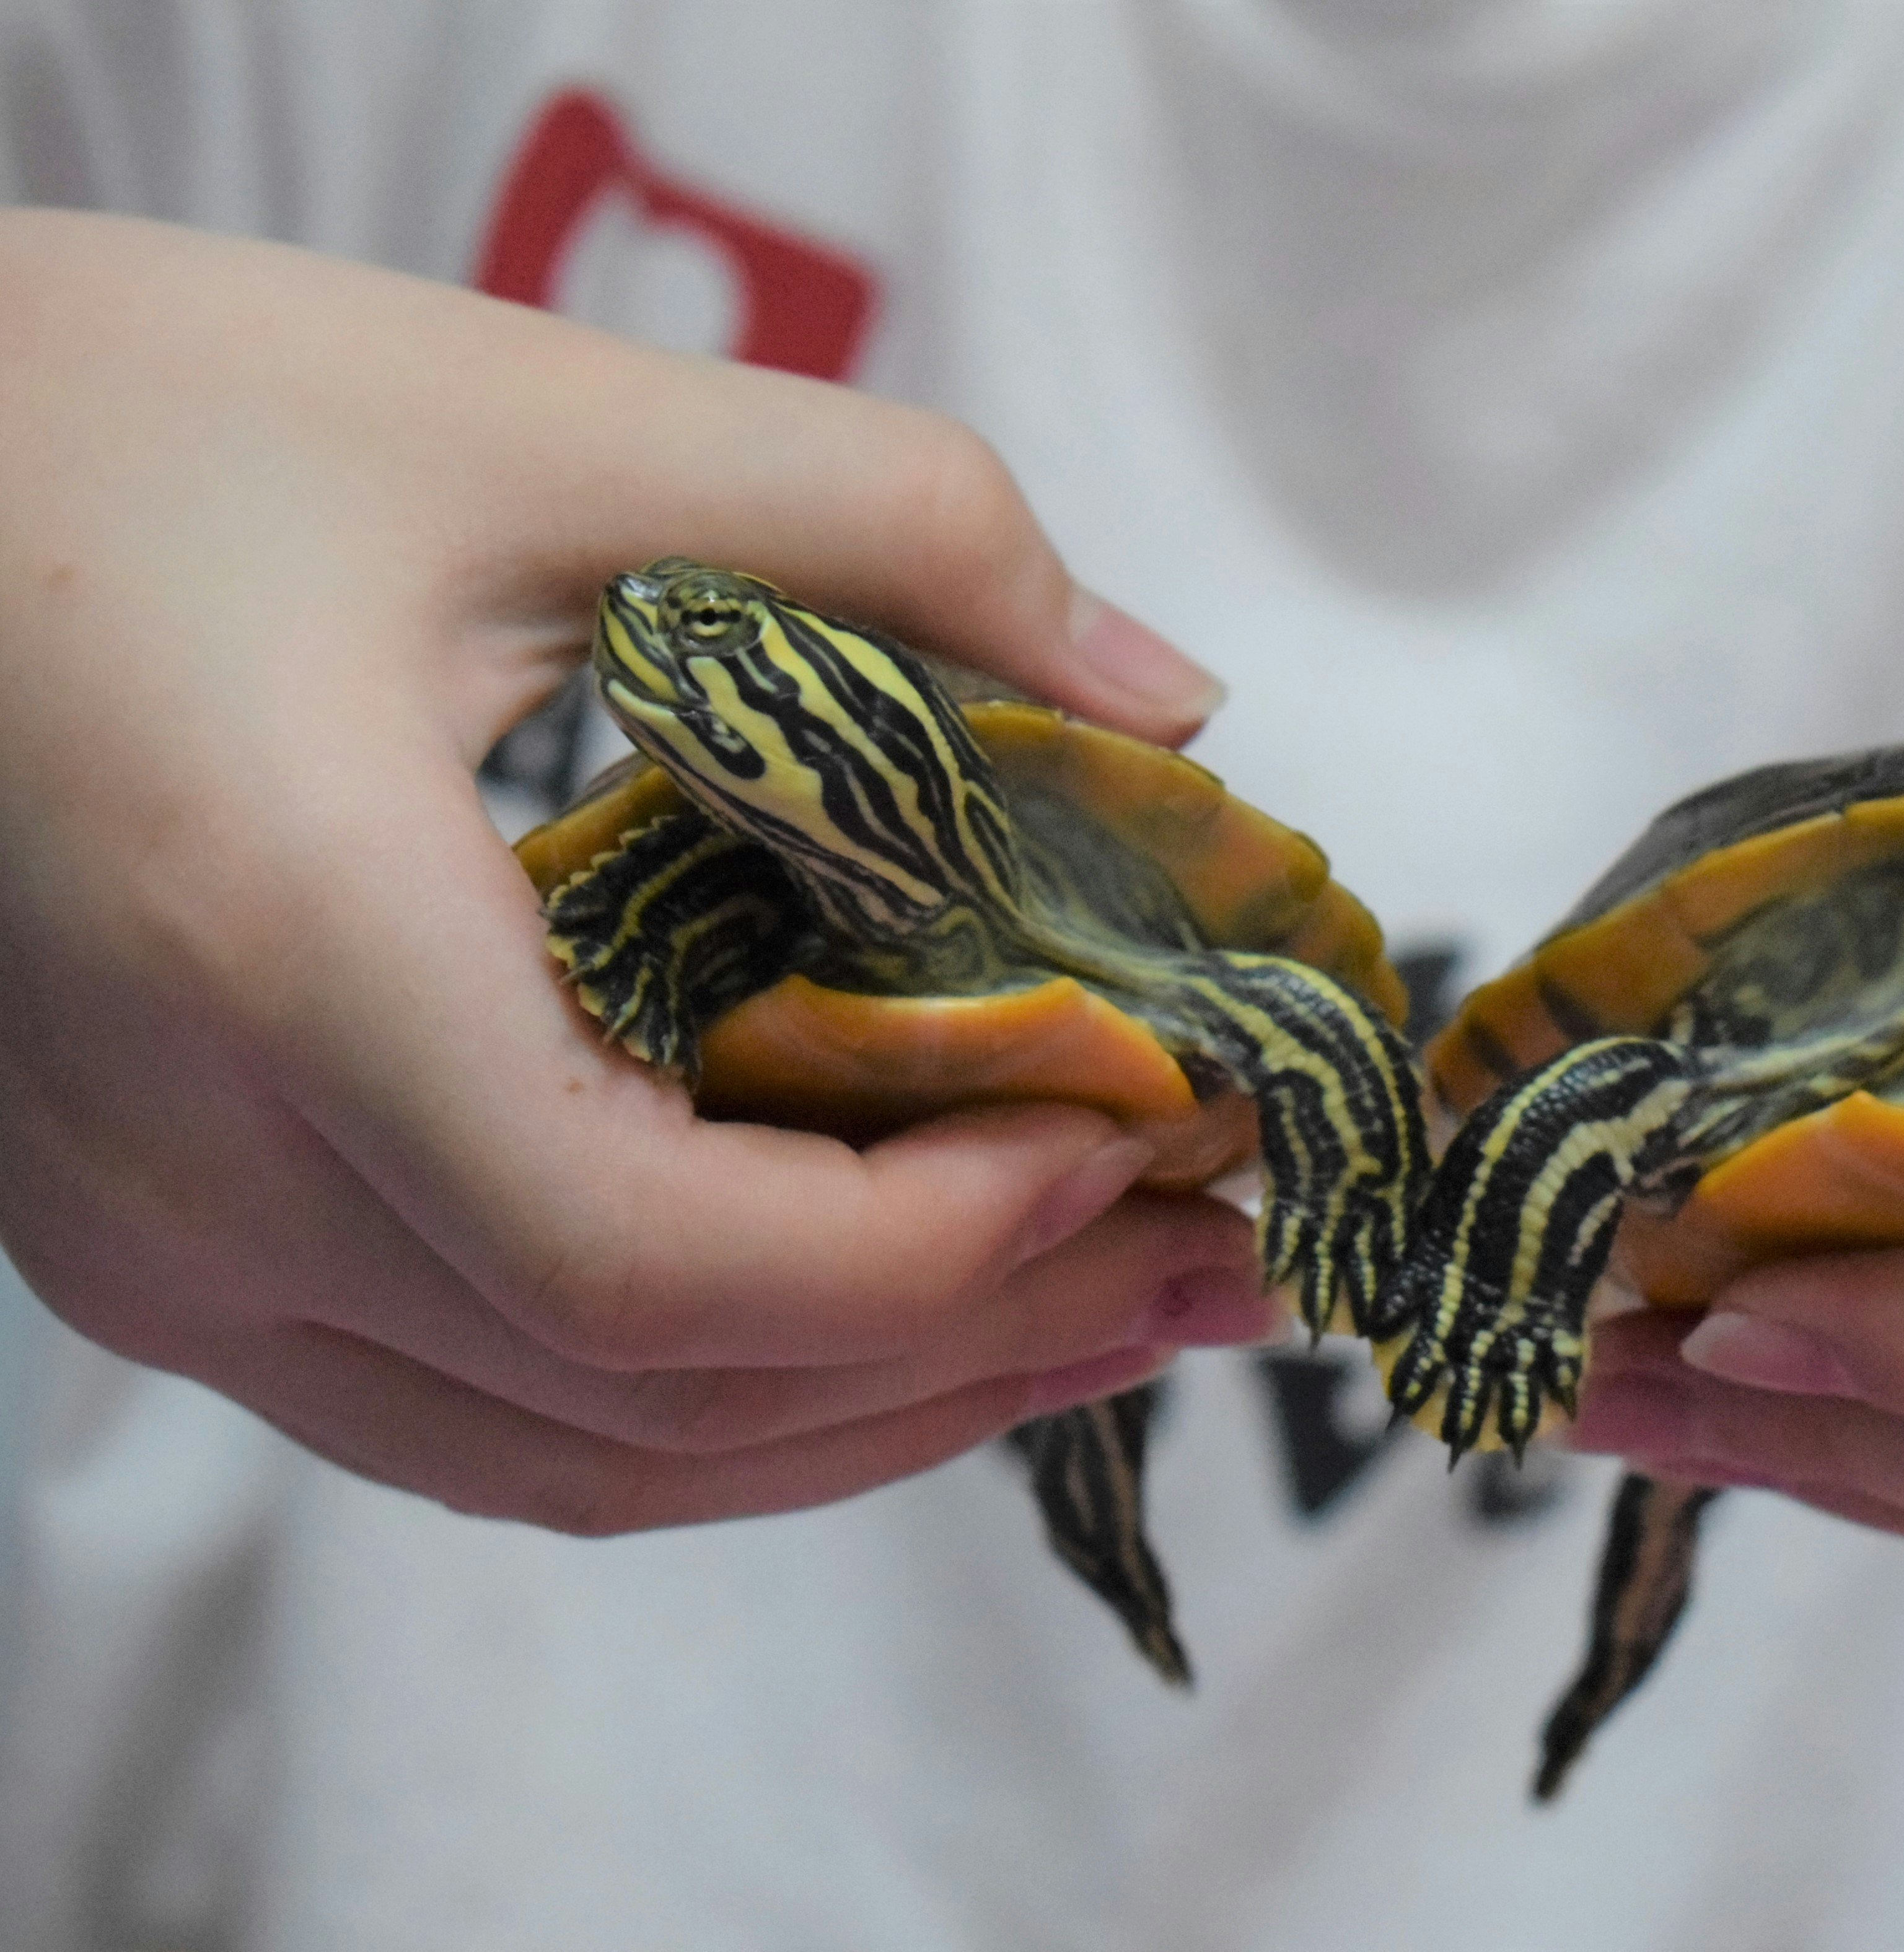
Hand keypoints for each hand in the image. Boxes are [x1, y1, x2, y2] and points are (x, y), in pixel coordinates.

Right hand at [0, 211, 1266, 1533]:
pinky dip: (711, 1391)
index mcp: (288, 961)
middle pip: (654, 1390)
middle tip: (1220, 1265)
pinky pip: (479, 1407)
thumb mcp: (536, 414)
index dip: (940, 1247)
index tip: (1140, 1137)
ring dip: (869, 1407)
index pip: (656, 1260)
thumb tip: (1165, 702)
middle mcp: (195, 1174)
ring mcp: (157, 1249)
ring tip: (1108, 1319)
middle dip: (980, 1343)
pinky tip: (880, 1312)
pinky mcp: (160, 1248)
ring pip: (575, 1451)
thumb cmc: (138, 417)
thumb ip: (893, 529)